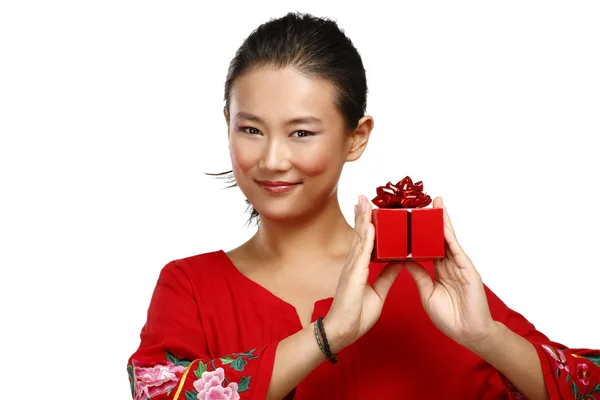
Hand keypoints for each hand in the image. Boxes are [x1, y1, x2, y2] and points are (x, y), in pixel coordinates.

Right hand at [324, 195, 402, 353]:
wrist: (344, 330)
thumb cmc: (356, 314)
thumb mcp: (378, 291)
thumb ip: (387, 275)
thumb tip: (400, 260)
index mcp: (359, 267)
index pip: (365, 241)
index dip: (367, 224)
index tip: (370, 210)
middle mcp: (354, 264)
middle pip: (360, 234)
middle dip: (362, 215)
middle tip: (365, 197)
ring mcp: (352, 267)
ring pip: (360, 238)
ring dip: (363, 219)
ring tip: (365, 202)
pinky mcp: (354, 275)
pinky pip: (362, 253)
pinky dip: (367, 238)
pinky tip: (371, 225)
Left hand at [403, 196, 496, 349]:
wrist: (468, 333)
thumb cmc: (450, 317)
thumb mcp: (427, 293)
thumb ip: (419, 275)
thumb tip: (404, 260)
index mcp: (439, 269)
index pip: (428, 245)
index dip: (420, 232)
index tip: (411, 218)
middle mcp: (450, 264)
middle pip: (439, 237)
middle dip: (433, 219)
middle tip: (426, 200)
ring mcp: (460, 265)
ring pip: (449, 239)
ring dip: (443, 222)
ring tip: (436, 204)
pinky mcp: (468, 270)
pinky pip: (456, 251)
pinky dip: (449, 238)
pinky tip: (443, 225)